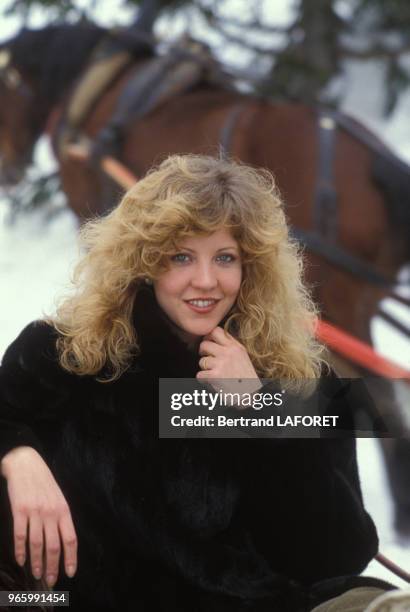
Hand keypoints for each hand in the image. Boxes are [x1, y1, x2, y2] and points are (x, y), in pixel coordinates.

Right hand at [1, 446, 77, 587]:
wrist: (26, 464)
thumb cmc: (43, 482)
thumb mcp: (58, 498)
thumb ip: (61, 518)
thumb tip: (63, 541)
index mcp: (63, 510)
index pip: (70, 538)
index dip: (71, 558)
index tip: (70, 572)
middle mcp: (51, 512)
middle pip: (54, 546)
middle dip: (53, 566)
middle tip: (50, 580)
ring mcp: (35, 512)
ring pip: (37, 544)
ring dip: (37, 562)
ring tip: (37, 574)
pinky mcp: (19, 510)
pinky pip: (20, 536)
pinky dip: (20, 551)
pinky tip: (21, 560)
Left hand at [196, 327, 261, 400]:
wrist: (250, 395)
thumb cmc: (245, 377)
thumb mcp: (242, 356)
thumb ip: (229, 346)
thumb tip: (212, 338)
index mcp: (235, 346)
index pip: (215, 331)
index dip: (208, 337)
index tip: (209, 344)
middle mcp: (229, 352)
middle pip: (204, 344)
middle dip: (203, 353)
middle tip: (208, 360)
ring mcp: (221, 363)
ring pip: (201, 361)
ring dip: (205, 369)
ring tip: (215, 374)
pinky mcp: (215, 375)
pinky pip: (200, 374)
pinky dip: (204, 380)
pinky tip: (213, 382)